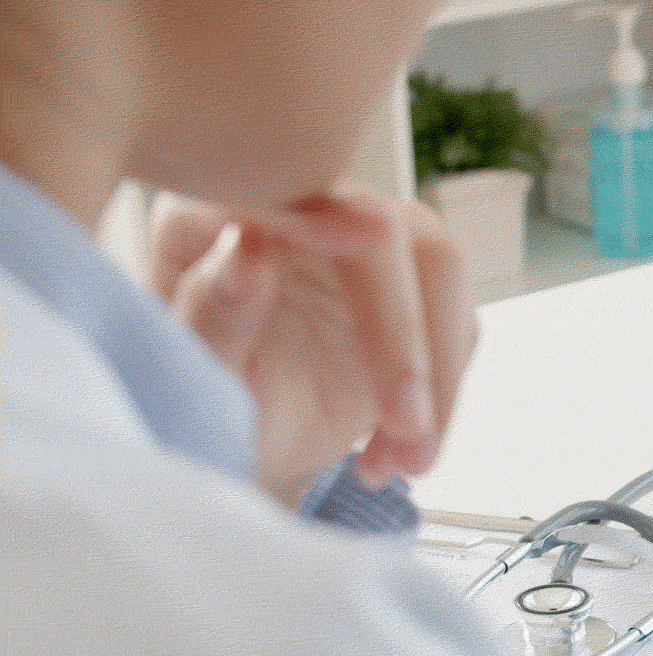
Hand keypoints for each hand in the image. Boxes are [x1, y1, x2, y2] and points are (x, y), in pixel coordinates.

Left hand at [151, 185, 478, 508]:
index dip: (336, 223)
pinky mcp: (413, 287)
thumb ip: (211, 312)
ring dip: (441, 374)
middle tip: (406, 426)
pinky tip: (393, 452)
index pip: (295, 196)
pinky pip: (456, 323)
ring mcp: (369, 243)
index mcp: (229, 210)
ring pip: (443, 270)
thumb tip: (249, 243)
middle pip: (390, 232)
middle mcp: (308, 211)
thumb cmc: (203, 407)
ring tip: (409, 459)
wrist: (246, 438)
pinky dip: (442, 397)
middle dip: (408, 335)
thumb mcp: (193, 380)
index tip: (371, 244)